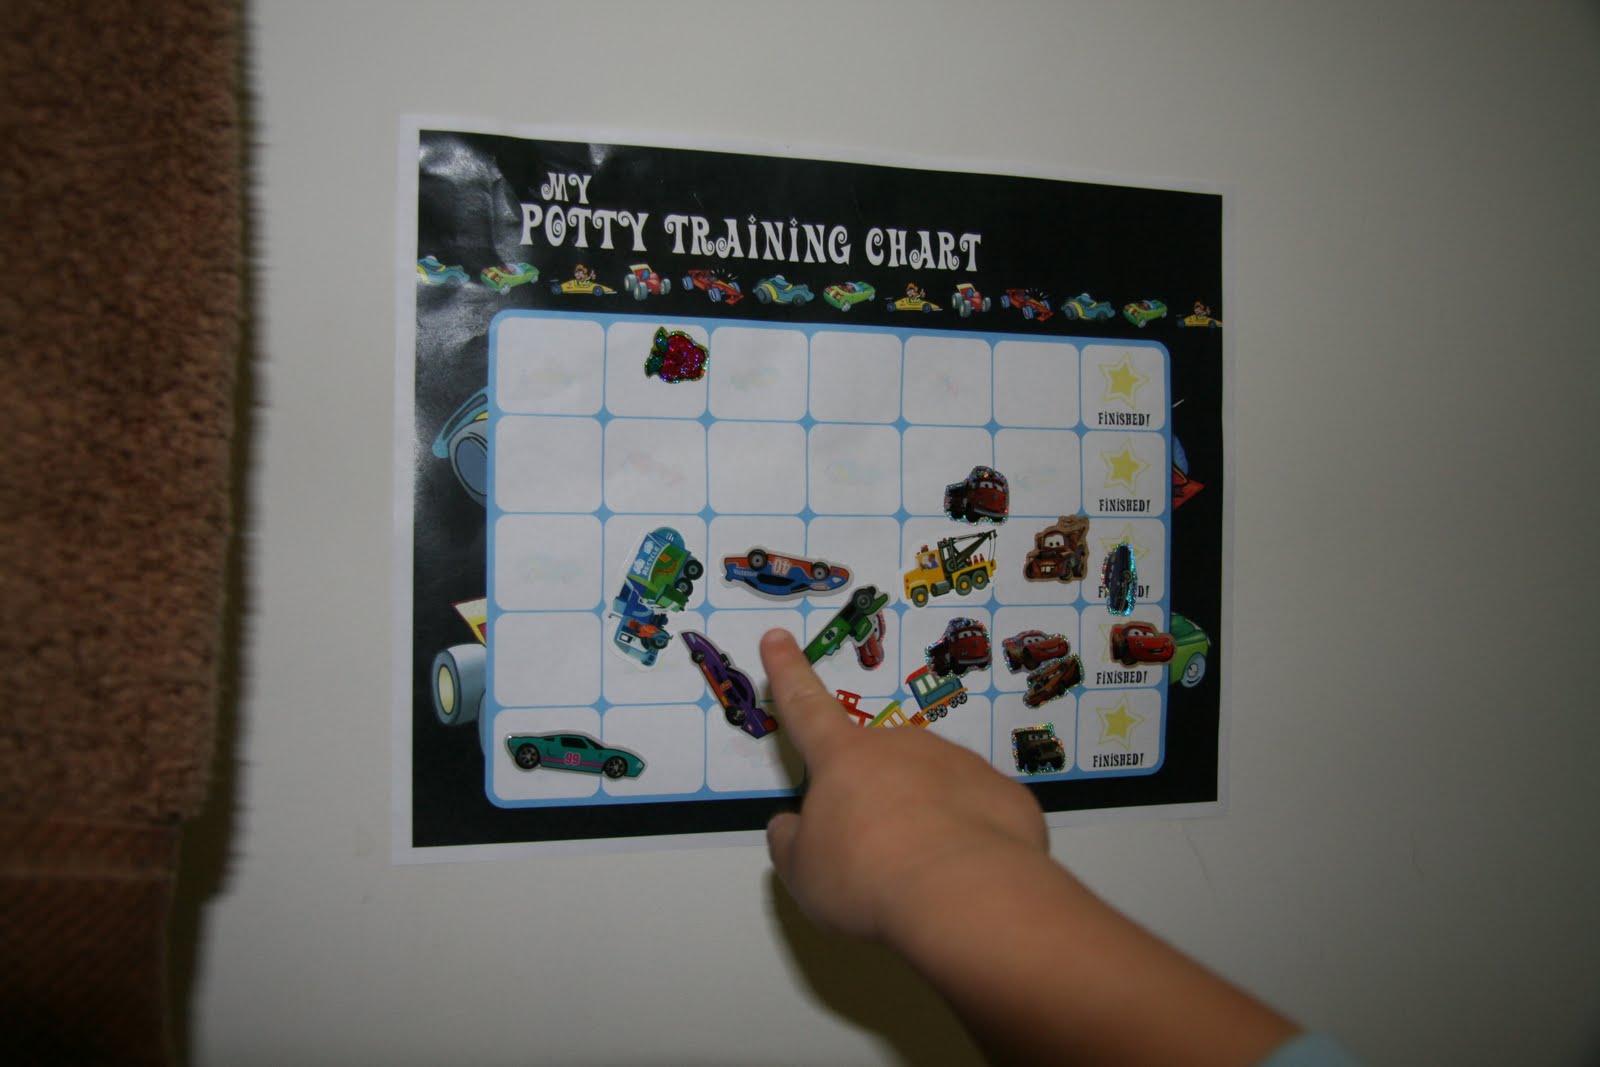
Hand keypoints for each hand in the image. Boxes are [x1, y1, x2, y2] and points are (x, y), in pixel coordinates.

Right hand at [760, 628, 1047, 943]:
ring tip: (924, 873)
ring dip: (926, 819)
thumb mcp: (803, 870)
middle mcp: (902, 746)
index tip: (778, 637)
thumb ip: (792, 841)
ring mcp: (960, 763)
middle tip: (878, 855)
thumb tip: (790, 827)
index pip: (806, 708)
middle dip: (877, 800)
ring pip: (934, 787)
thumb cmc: (865, 877)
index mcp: (844, 758)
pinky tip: (967, 874)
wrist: (964, 893)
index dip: (788, 673)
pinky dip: (971, 837)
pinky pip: (979, 813)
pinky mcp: (1005, 793)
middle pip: (880, 766)